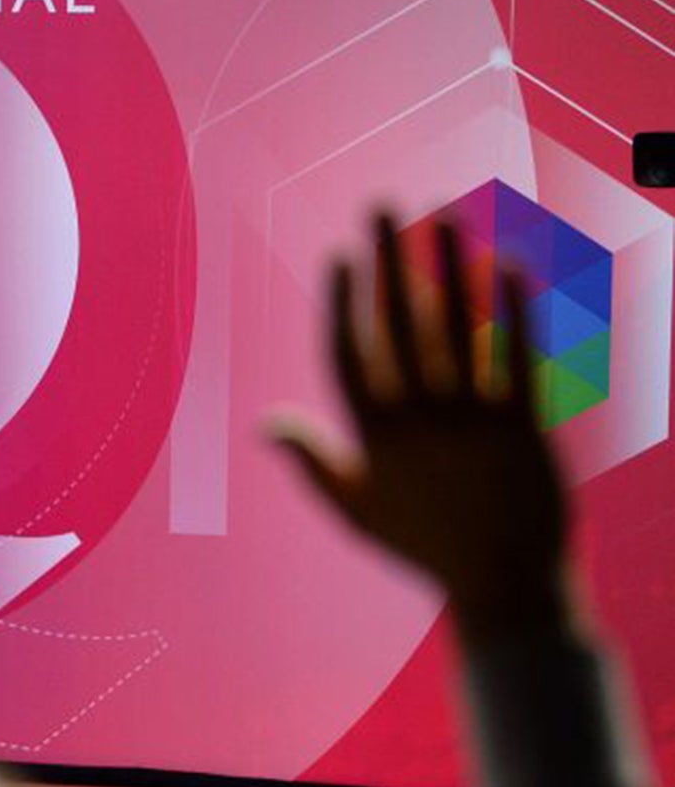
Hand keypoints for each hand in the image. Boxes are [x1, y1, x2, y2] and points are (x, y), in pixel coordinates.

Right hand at [269, 214, 567, 642]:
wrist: (503, 581)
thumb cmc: (423, 545)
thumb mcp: (353, 508)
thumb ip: (311, 459)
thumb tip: (264, 421)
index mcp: (370, 438)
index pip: (347, 354)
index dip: (343, 300)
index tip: (341, 253)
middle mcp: (416, 421)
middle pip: (398, 323)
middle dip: (389, 258)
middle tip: (383, 206)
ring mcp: (469, 420)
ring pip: (455, 327)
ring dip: (448, 265)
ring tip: (443, 214)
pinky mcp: (521, 423)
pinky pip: (514, 353)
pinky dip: (512, 308)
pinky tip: (507, 263)